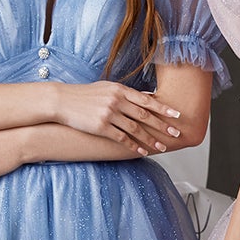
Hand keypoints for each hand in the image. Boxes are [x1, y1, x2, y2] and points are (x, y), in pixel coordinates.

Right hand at [58, 81, 181, 154]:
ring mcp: (109, 114)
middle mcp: (116, 100)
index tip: (177, 115)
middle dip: (163, 126)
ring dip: (150, 139)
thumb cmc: (84, 95)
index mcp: (120, 89)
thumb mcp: (106, 88)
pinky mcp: (101, 127)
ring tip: (162, 147)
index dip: (164, 108)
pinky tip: (141, 152)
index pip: (147, 100)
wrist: (61, 100)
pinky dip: (133, 146)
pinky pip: (122, 138)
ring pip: (136, 129)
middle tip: (176, 134)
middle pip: (145, 115)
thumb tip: (144, 97)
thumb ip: (124, 93)